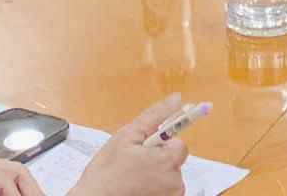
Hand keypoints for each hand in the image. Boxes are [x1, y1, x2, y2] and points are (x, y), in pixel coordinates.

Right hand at [71, 95, 187, 195]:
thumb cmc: (106, 173)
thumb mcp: (127, 136)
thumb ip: (156, 115)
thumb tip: (176, 100)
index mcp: (167, 161)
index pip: (179, 144)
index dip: (161, 143)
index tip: (147, 148)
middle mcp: (174, 183)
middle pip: (174, 160)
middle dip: (158, 158)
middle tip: (135, 162)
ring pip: (168, 176)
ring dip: (155, 173)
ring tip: (133, 176)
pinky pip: (165, 190)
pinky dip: (154, 187)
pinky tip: (137, 187)